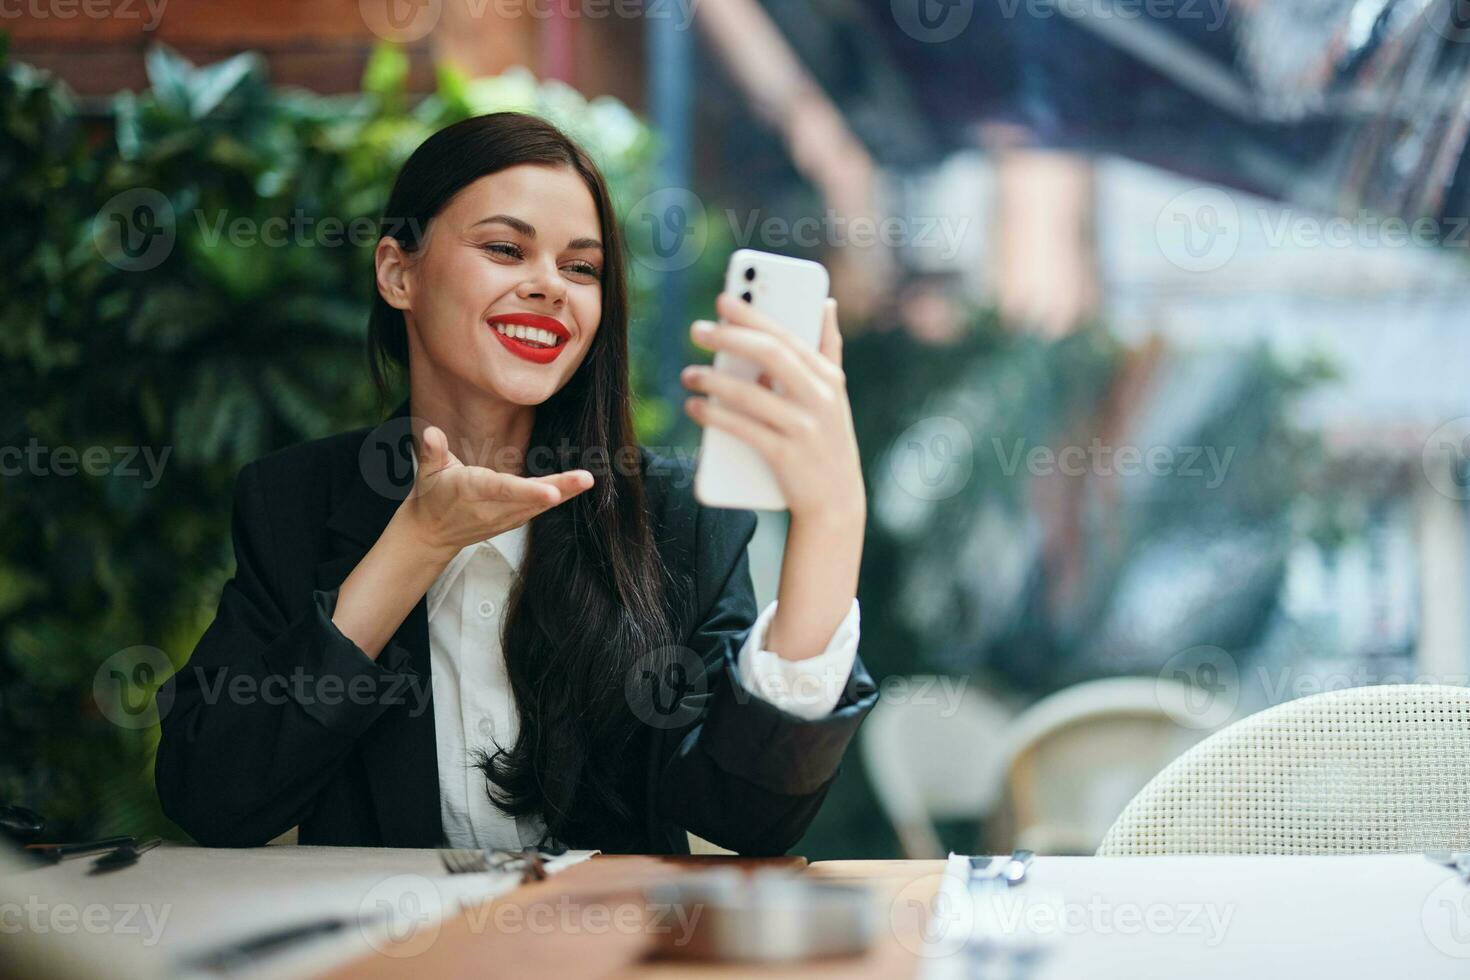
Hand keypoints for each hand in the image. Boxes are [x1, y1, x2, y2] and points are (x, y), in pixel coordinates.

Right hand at [400, 425, 593, 559]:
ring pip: (540, 505)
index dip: (529, 491)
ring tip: (588, 479)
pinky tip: (578, 485)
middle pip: (531, 498)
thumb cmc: (432, 495)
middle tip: (587, 478)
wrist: (432, 534)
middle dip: (560, 488)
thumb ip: (433, 450)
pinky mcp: (513, 520)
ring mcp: (505, 517)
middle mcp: (493, 507)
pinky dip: (560, 497)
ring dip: (566, 492)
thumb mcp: (427, 471)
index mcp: (473, 490)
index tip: (552, 491)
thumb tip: (432, 433)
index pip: (504, 490)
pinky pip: (539, 508)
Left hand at [682, 292, 864, 523]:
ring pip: (751, 394)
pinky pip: (743, 429)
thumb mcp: (836, 393)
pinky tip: (695, 407)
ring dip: (714, 381)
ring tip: (689, 375)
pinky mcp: (785, 456)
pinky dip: (715, 416)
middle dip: (730, 338)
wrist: (835, 502)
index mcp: (829, 377)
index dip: (753, 315)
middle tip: (697, 330)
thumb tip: (825, 302)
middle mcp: (820, 398)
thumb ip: (828, 348)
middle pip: (771, 356)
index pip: (787, 335)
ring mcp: (804, 428)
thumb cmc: (827, 439)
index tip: (723, 299)